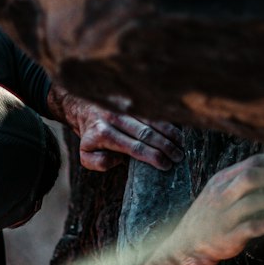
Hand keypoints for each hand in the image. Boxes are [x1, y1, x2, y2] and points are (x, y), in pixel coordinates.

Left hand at [48, 86, 183, 171]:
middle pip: (146, 134)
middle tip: (178, 158)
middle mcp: (115, 117)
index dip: (152, 157)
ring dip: (169, 133)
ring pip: (152, 120)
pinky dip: (166, 121)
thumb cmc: (89, 136)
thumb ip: (99, 163)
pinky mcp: (131, 99)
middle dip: (165, 147)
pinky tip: (177, 131)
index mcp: (103, 133)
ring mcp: (124, 106)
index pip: (134, 147)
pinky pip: (152, 110)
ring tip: (181, 145)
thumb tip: (118, 160)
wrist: (81, 106)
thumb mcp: (85, 155)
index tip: (165, 165)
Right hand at [165, 152, 263, 264]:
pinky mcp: (228, 237)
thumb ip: (243, 178)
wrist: (188, 244)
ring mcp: (224, 217)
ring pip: (253, 202)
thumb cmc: (212, 214)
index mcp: (221, 181)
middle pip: (251, 178)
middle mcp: (221, 196)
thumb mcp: (220, 191)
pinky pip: (252, 228)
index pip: (251, 164)